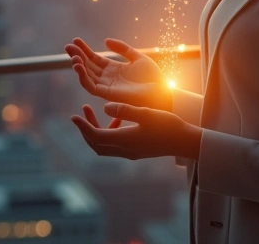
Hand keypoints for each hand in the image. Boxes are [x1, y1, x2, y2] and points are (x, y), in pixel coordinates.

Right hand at [64, 37, 171, 110]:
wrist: (161, 92)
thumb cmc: (153, 78)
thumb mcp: (137, 57)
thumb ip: (122, 48)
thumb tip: (105, 40)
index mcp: (114, 69)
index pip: (94, 59)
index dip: (84, 50)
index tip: (76, 40)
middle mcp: (107, 78)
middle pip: (87, 66)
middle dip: (77, 56)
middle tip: (68, 46)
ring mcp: (106, 86)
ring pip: (86, 76)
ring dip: (78, 66)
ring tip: (73, 55)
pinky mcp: (107, 94)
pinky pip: (91, 86)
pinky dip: (83, 77)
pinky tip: (79, 66)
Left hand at [70, 102, 201, 160]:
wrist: (185, 141)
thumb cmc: (168, 126)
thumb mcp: (147, 113)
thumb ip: (125, 110)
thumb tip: (105, 107)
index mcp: (125, 140)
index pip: (95, 136)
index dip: (82, 126)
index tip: (73, 116)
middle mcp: (125, 149)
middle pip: (95, 144)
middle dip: (85, 129)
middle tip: (81, 113)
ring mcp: (130, 152)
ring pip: (103, 146)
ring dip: (95, 131)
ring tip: (92, 111)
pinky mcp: (135, 150)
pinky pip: (114, 144)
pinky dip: (109, 132)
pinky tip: (116, 119)